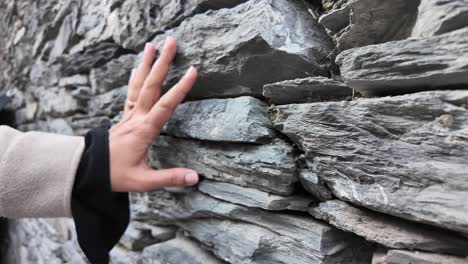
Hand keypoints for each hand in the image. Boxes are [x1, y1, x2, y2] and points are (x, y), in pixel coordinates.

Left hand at [109, 37, 198, 191]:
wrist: (89, 171)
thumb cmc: (116, 175)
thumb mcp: (144, 182)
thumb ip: (170, 178)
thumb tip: (195, 177)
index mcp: (144, 131)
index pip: (165, 105)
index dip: (180, 88)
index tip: (193, 71)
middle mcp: (136, 118)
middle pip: (151, 85)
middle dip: (162, 62)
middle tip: (171, 42)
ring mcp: (129, 115)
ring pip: (139, 84)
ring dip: (146, 64)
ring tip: (152, 45)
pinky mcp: (125, 117)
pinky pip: (132, 91)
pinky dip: (136, 76)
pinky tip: (138, 67)